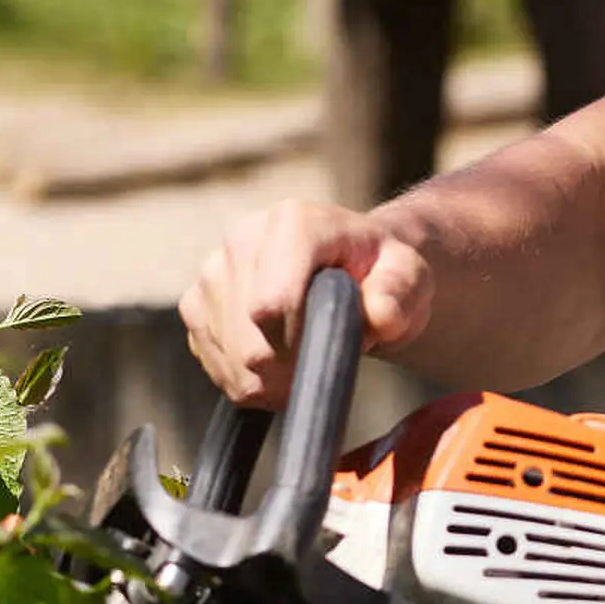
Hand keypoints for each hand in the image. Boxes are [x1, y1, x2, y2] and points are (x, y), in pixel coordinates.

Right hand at [179, 198, 432, 405]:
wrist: (354, 270)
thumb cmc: (382, 274)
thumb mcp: (408, 279)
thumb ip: (398, 295)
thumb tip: (379, 315)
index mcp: (293, 223)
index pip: (271, 304)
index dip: (302, 344)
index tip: (333, 346)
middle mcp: (242, 238)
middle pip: (250, 343)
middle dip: (292, 370)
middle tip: (326, 359)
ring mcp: (212, 272)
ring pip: (232, 362)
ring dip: (273, 380)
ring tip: (308, 358)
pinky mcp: (196, 304)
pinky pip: (216, 366)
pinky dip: (249, 379)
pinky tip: (279, 361)